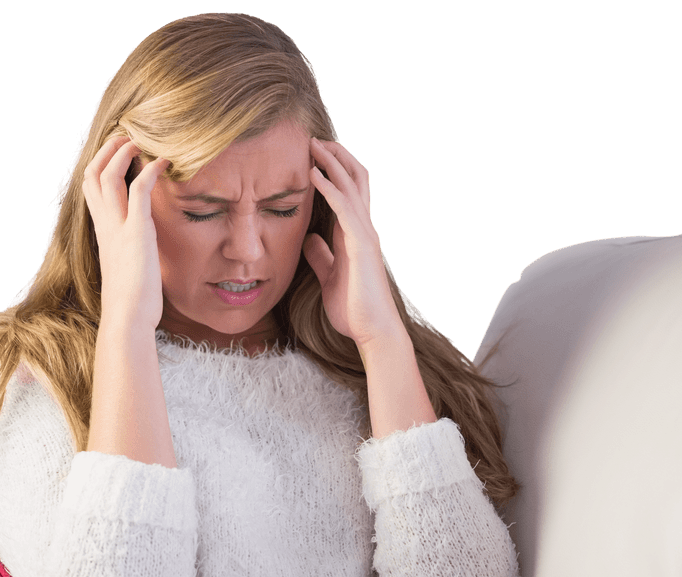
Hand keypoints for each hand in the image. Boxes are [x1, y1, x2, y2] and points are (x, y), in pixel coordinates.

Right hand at [82, 137, 169, 331]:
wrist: (127, 319)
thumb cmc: (133, 301)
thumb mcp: (129, 267)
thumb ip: (132, 250)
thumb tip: (145, 248)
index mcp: (103, 232)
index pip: (91, 188)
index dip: (101, 165)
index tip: (117, 151)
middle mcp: (105, 226)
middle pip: (92, 174)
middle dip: (107, 150)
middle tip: (126, 135)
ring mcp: (118, 228)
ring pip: (108, 176)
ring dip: (123, 153)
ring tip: (141, 141)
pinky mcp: (136, 233)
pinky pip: (138, 190)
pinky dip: (150, 171)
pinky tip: (165, 163)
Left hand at [303, 138, 404, 347]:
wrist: (373, 332)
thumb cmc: (354, 310)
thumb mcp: (330, 277)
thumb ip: (322, 257)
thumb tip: (309, 240)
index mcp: (356, 235)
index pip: (349, 192)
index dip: (335, 169)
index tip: (315, 153)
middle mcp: (364, 228)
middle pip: (356, 178)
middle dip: (337, 155)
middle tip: (315, 138)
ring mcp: (366, 234)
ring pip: (353, 185)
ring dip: (333, 162)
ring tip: (313, 144)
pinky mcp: (362, 244)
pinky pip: (346, 207)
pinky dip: (330, 187)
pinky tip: (314, 174)